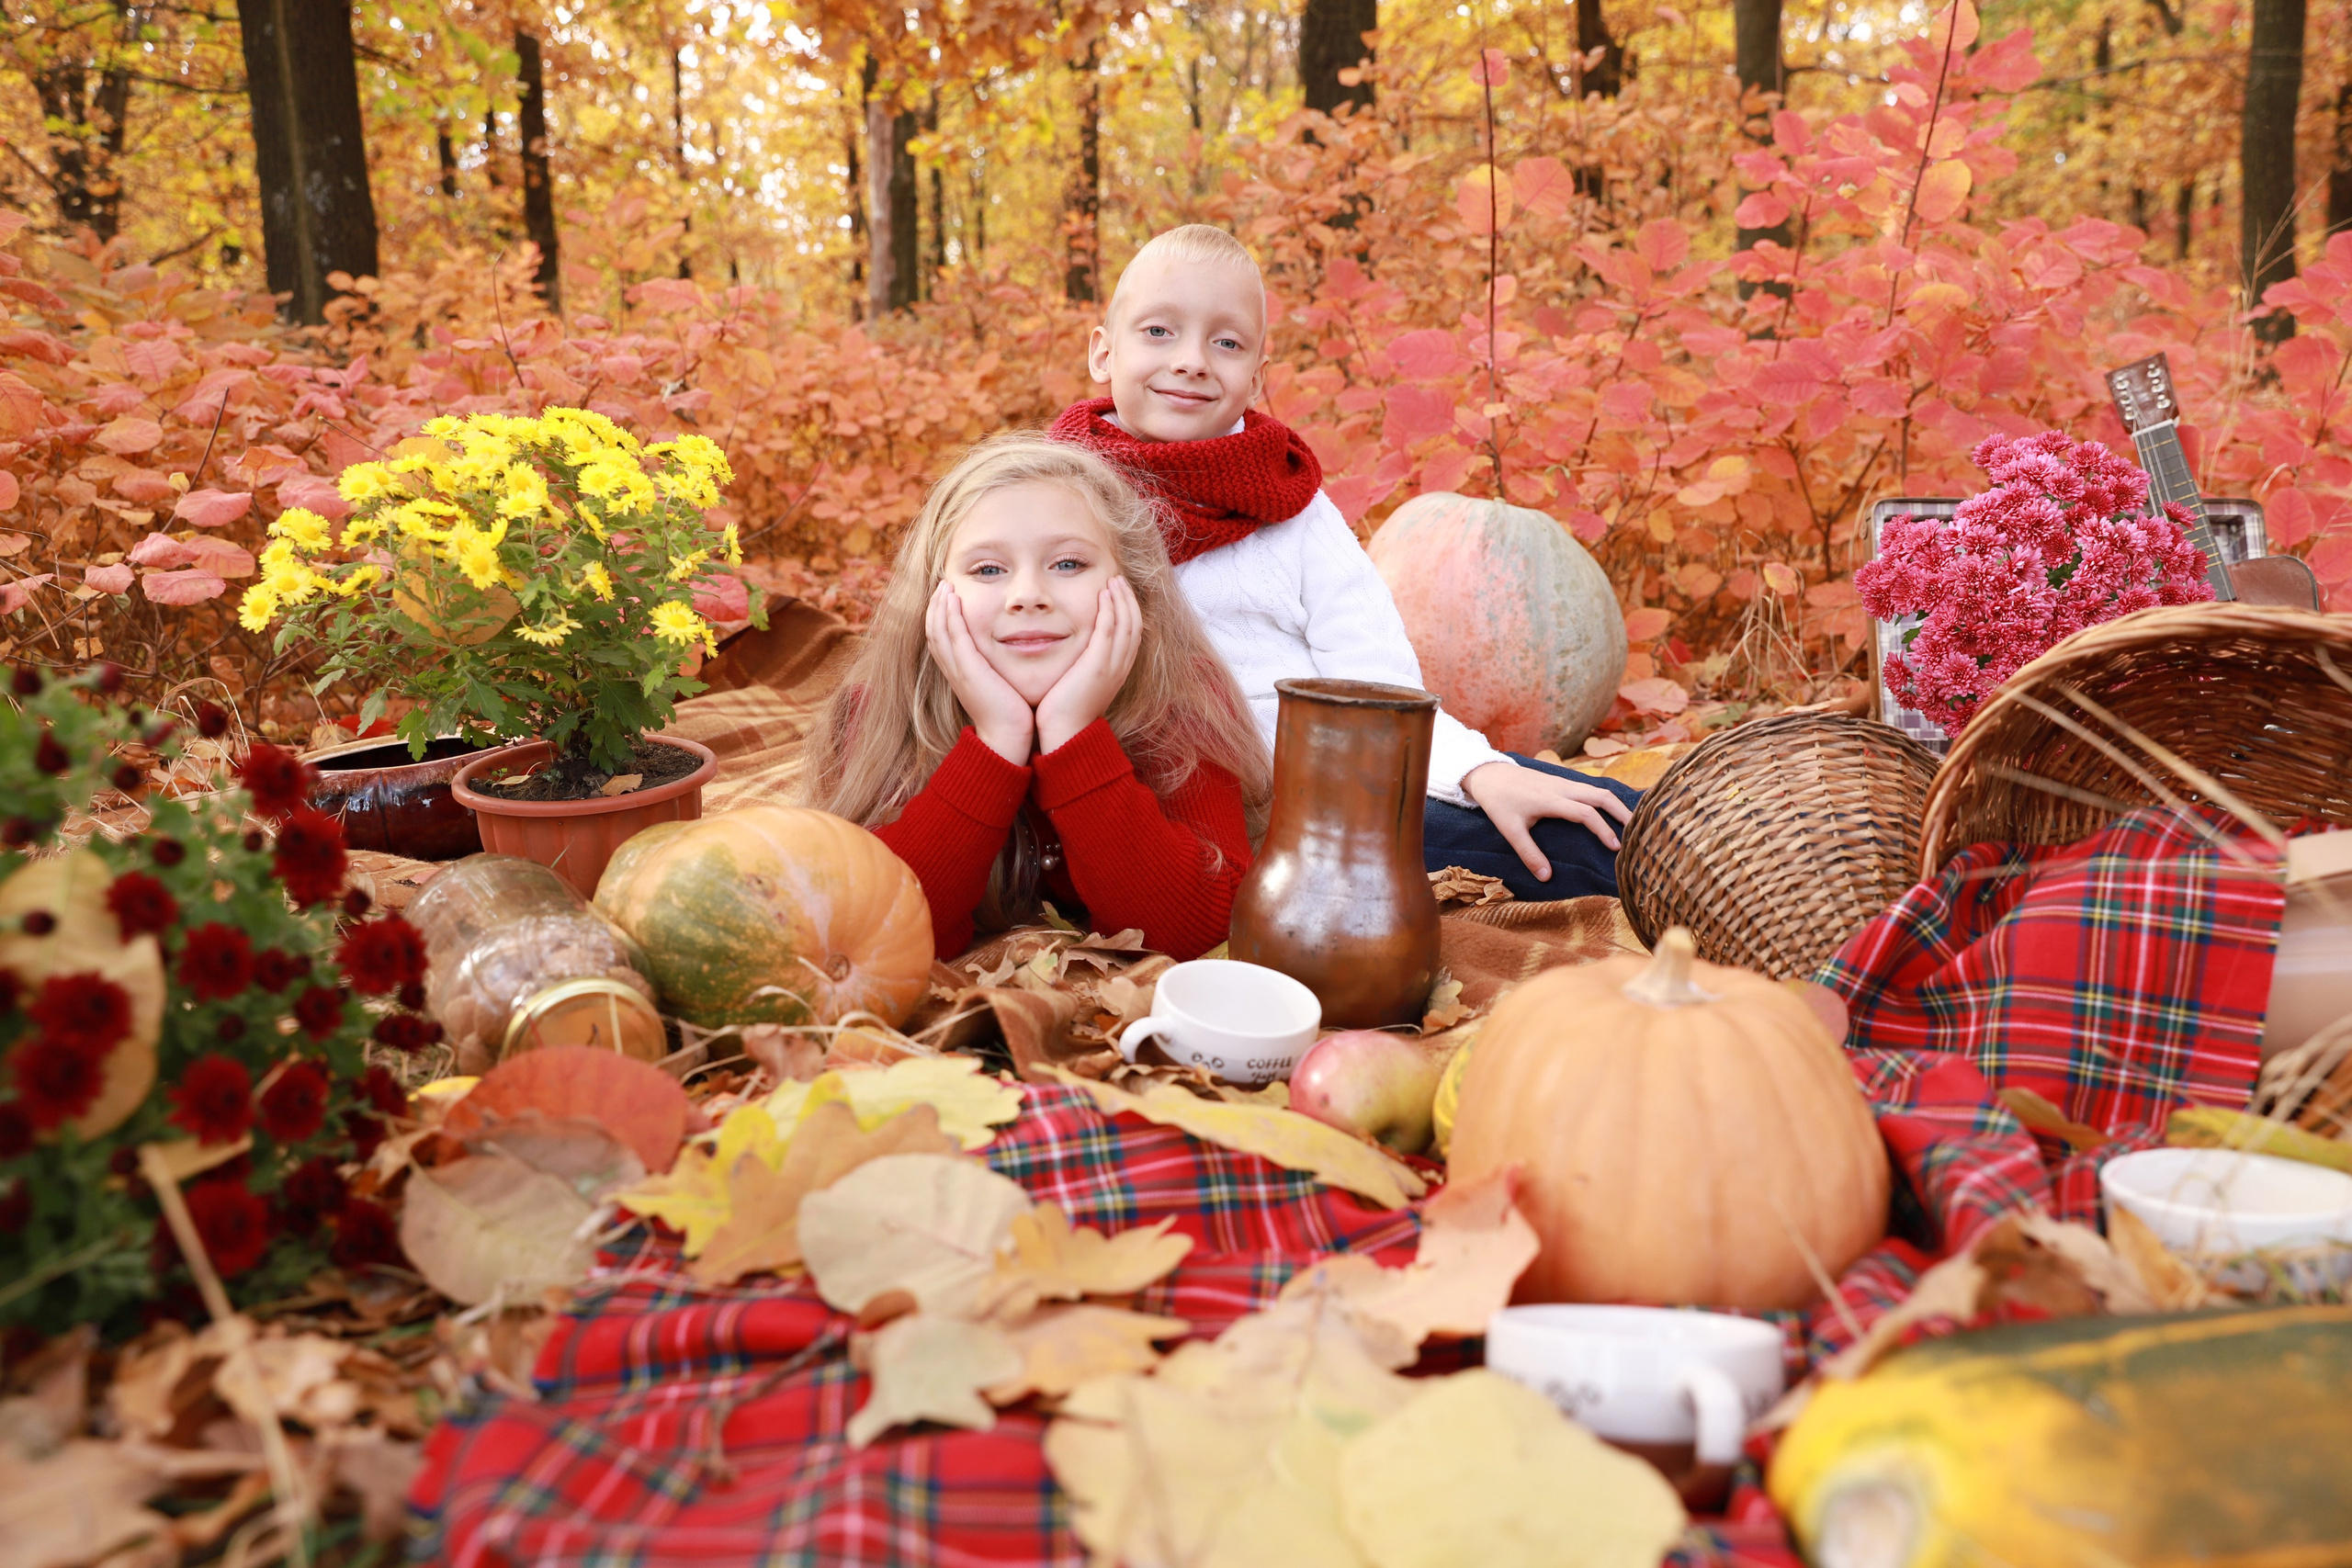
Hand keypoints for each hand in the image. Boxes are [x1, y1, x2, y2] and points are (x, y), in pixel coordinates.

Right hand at [926, 582, 1034, 764]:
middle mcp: (953, 671)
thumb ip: (995, 671)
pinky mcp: (968, 670)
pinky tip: (954, 600)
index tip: (947, 598)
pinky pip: (954, 637)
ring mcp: (958, 670)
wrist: (1007, 738)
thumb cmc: (1009, 715)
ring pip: (938, 631)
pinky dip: (951, 616)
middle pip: (933, 632)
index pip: (941, 640)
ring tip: (945, 586)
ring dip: (940, 606)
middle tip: (943, 585)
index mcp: (958, 674)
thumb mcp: (997, 687)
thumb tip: (1003, 659)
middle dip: (936, 607)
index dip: (940, 618)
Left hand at [1035, 577, 1140, 753]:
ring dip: (1122, 599)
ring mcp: (1112, 666)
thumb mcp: (1079, 684)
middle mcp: (1120, 667)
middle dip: (1129, 600)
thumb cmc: (1064, 713)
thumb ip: (1082, 666)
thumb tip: (1075, 655)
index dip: (1128, 611)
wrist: (1064, 734)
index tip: (1118, 593)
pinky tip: (1104, 594)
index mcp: (1117, 671)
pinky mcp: (1098, 666)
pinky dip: (1110, 609)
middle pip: (1134, 625)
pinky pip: (1109, 630)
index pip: (1131, 634)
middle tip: (1119, 579)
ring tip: (1114, 580)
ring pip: (1126, 624)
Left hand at [1462, 760, 1635, 881]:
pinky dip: (1606, 799)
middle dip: (1622, 812)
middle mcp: (1563, 787)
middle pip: (1601, 796)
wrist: (1490, 774)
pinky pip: (1591, 788)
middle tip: (1639, 832)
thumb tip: (1546, 878)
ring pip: (1599, 790)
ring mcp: (1564, 782)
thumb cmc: (1499, 802)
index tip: (1615, 847)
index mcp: (1552, 800)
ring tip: (1632, 823)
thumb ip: (1529, 853)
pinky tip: (1613, 811)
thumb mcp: (1510, 830)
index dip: (1603, 829)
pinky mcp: (1563, 782)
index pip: (1586, 813)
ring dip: (1617, 805)